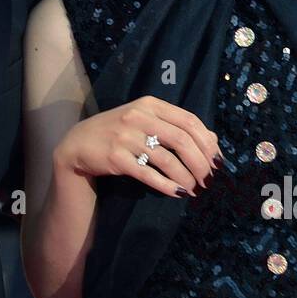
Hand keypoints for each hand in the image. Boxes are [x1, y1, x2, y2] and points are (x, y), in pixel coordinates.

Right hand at [54, 95, 219, 197]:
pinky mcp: (116, 157)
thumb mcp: (146, 120)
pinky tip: (177, 193)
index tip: (217, 161)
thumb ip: (176, 126)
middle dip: (200, 163)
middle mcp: (139, 117)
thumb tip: (213, 140)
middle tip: (208, 179)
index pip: (189, 120)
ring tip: (194, 188)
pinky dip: (167, 185)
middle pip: (182, 140)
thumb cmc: (119, 132)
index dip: (208, 143)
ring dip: (186, 177)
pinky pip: (148, 174)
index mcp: (150, 104)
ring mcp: (126, 137)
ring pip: (167, 159)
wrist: (79, 143)